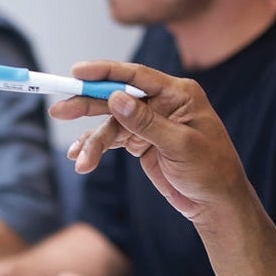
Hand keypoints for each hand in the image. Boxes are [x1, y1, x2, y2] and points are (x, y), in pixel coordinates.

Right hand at [49, 61, 248, 222]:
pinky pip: (113, 138)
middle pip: (116, 96)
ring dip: (93, 141)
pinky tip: (81, 158)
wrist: (216, 204)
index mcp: (178, 94)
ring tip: (78, 159)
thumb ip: (146, 122)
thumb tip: (115, 98)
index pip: (136, 76)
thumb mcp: (180, 145)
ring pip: (111, 123)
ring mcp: (149, 122)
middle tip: (59, 110)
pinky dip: (96, 148)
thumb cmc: (211, 171)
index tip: (77, 71)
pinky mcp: (141, 141)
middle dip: (87, 103)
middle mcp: (161, 103)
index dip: (105, 72)